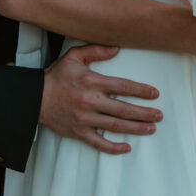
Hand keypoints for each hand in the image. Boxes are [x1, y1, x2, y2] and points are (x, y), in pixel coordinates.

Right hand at [39, 45, 162, 153]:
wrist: (35, 97)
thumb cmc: (56, 76)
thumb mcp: (74, 57)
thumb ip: (96, 50)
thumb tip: (117, 48)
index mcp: (92, 82)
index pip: (122, 86)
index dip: (141, 90)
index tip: (154, 94)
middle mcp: (91, 101)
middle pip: (124, 109)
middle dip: (144, 113)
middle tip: (159, 115)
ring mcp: (85, 119)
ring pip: (116, 126)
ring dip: (136, 128)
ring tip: (151, 128)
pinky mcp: (79, 132)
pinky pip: (99, 143)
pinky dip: (113, 147)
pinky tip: (127, 147)